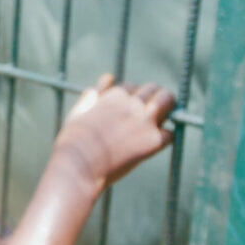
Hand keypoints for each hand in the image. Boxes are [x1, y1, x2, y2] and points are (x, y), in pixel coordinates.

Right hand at [53, 74, 174, 193]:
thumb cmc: (74, 140)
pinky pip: (170, 132)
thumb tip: (108, 78)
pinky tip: (157, 140)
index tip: (129, 106)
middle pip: (153, 89)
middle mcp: (132, 105)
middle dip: (152, 96)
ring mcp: (145, 122)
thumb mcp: (79, 111)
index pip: (132, 85)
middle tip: (151, 107)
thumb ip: (94, 94)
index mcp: (114, 95)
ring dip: (166, 106)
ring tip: (162, 116)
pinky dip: (166, 135)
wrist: (80, 166)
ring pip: (168, 101)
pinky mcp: (153, 142)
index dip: (131, 95)